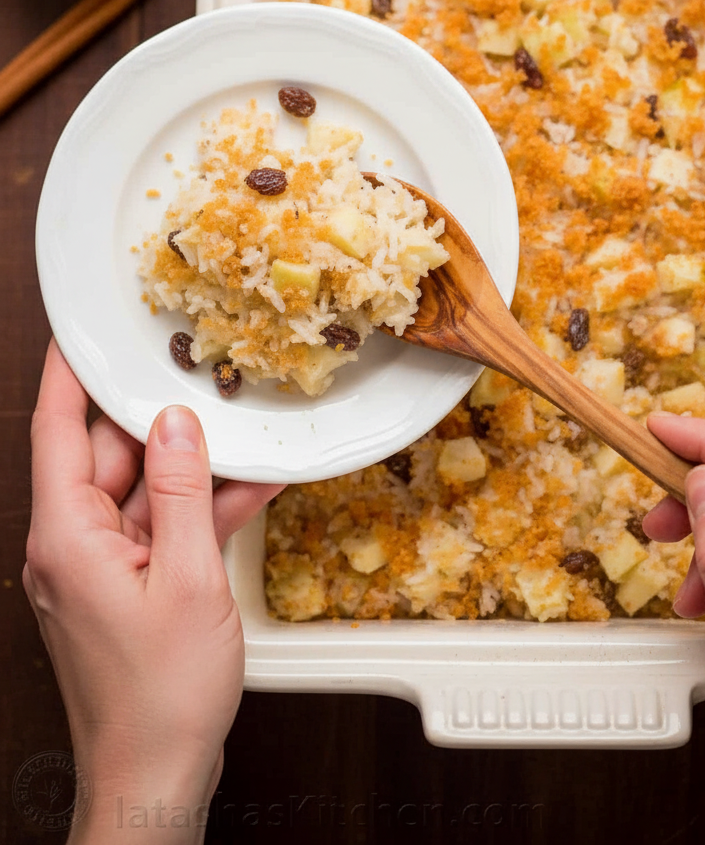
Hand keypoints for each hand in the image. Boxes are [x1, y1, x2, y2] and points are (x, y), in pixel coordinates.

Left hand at [23, 340, 283, 842]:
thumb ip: (182, 491)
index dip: (66, 374)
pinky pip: (155, 529)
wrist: (153, 775)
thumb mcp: (189, 578)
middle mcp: (69, 546)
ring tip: (244, 439)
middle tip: (200, 380)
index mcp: (66, 536)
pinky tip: (246, 492)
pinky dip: (195, 512)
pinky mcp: (120, 587)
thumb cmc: (161, 696)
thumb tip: (175, 424)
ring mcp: (94, 568)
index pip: (56, 429)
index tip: (79, 331)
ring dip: (190, 472)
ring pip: (139, 492)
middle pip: (107, 455)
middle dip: (157, 421)